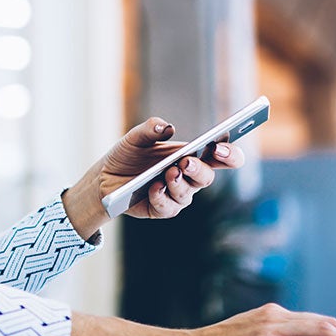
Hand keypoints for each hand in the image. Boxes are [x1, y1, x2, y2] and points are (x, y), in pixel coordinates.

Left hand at [62, 117, 244, 239]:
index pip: (222, 157)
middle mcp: (189, 177)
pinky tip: (153, 188)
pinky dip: (161, 197)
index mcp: (192, 155)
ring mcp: (177, 195)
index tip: (221, 148)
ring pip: (187, 194)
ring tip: (168, 173)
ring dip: (178, 183)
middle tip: (186, 162)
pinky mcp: (162, 209)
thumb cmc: (129, 154)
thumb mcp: (135, 137)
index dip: (230, 154)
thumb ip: (150, 128)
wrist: (106, 176)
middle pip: (207, 177)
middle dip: (199, 170)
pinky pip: (167, 208)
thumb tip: (165, 127)